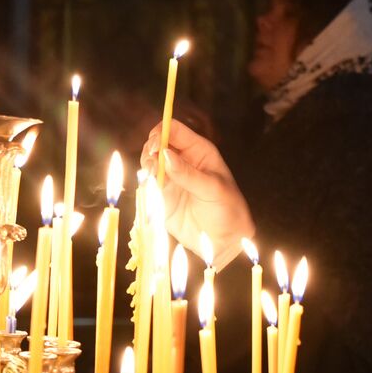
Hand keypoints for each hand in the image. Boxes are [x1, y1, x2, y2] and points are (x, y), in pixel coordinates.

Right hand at [141, 119, 254, 269]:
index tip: (155, 147)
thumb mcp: (212, 189)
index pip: (174, 131)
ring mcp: (170, 178)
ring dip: (146, 168)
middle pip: (156, 144)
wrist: (223, 241)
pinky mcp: (161, 196)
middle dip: (150, 151)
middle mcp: (182, 161)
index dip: (161, 133)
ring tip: (152, 178)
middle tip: (152, 165)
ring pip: (148, 163)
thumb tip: (165, 155)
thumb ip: (188, 173)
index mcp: (198, 151)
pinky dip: (144, 185)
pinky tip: (150, 190)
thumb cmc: (227, 209)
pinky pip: (147, 184)